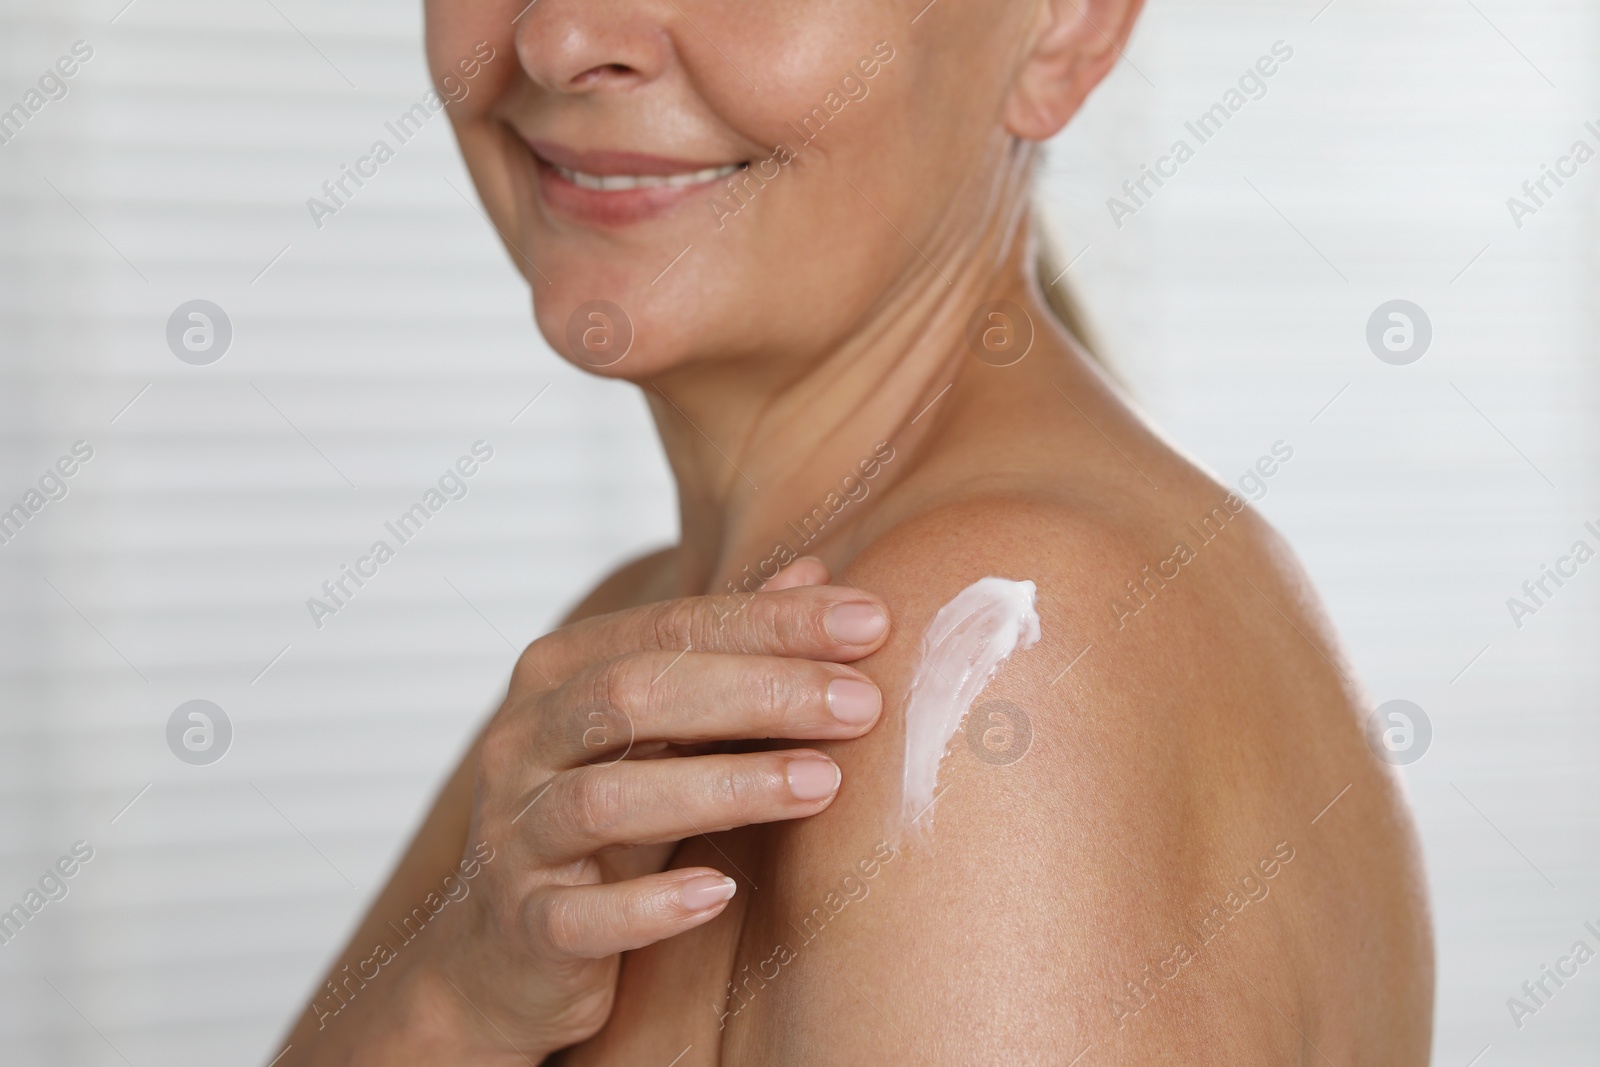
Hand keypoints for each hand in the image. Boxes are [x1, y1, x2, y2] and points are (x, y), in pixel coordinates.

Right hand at [413, 560, 889, 1059]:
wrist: (507, 959)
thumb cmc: (606, 828)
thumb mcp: (665, 733)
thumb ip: (729, 654)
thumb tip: (813, 569)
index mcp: (561, 675)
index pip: (673, 628)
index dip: (774, 623)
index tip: (872, 623)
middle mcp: (523, 741)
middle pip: (635, 695)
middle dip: (757, 692)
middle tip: (860, 704)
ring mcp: (513, 836)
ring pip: (603, 799)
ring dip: (722, 788)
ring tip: (822, 784)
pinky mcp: (521, 929)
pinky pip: (576, 917)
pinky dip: (648, 906)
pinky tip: (722, 893)